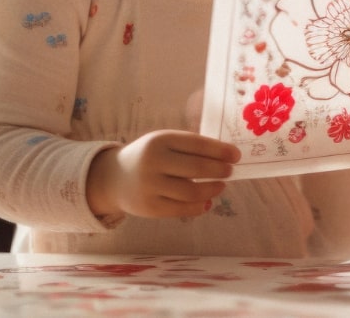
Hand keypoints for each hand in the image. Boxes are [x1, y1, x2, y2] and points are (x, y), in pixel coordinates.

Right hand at [87, 130, 240, 218]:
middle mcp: (153, 162)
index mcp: (159, 140)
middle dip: (219, 170)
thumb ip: (187, 148)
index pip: (196, 144)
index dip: (219, 150)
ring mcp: (150, 186)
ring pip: (191, 191)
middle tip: (230, 171)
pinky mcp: (150, 207)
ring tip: (221, 186)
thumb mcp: (162, 143)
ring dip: (212, 189)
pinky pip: (181, 209)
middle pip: (196, 168)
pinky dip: (199, 206)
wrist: (114, 178)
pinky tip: (207, 201)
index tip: (236, 155)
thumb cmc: (148, 157)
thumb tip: (224, 157)